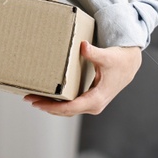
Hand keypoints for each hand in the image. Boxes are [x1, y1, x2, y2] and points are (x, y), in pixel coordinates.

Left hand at [24, 41, 141, 116]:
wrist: (129, 65)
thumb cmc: (118, 61)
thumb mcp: (107, 56)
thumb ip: (94, 53)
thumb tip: (83, 46)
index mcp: (96, 99)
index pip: (70, 107)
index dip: (52, 106)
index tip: (37, 101)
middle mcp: (93, 106)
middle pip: (65, 111)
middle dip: (46, 106)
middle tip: (28, 98)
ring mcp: (91, 105)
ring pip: (67, 110)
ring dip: (50, 105)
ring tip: (33, 97)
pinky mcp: (89, 100)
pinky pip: (70, 105)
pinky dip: (58, 102)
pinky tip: (47, 95)